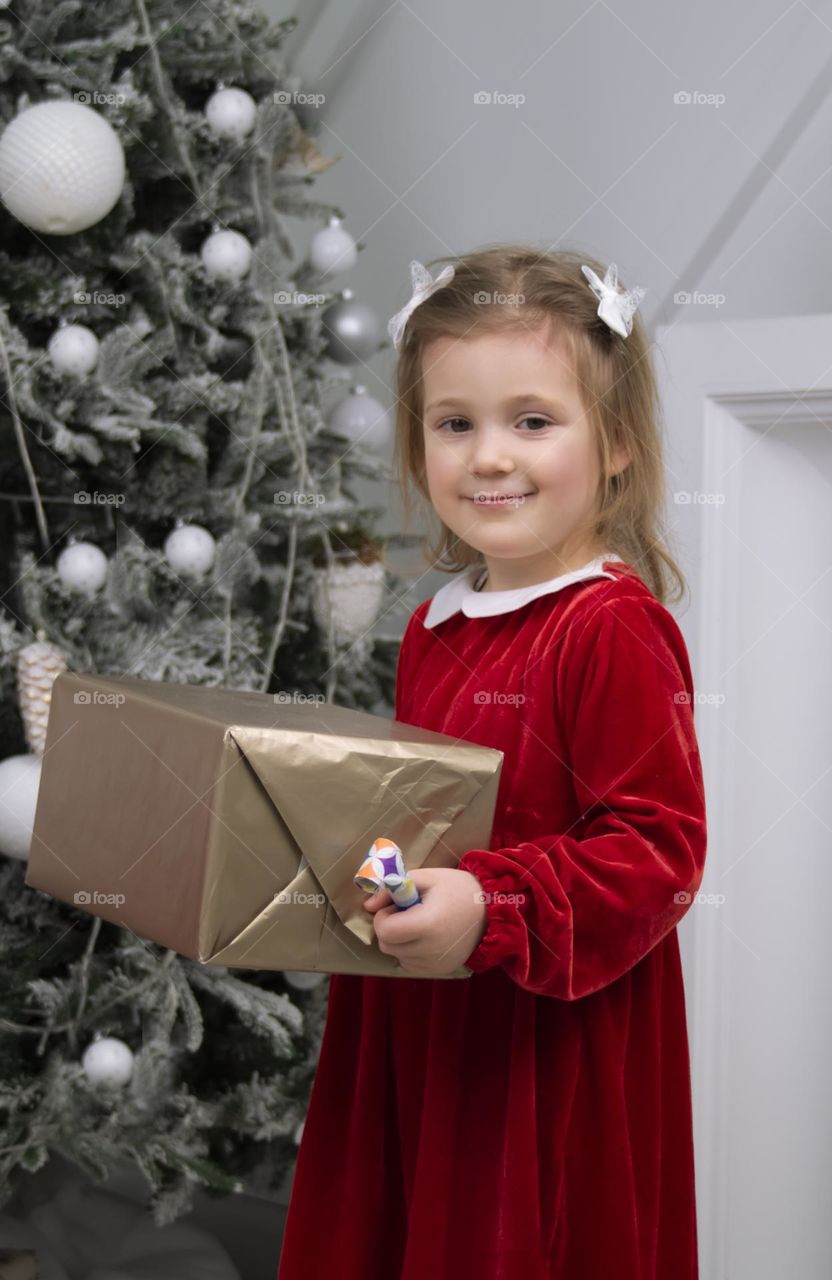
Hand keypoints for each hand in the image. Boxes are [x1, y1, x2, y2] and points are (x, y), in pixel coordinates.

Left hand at [363, 866, 487, 976]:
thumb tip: (367, 906)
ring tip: (419, 924)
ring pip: (396, 956)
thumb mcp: (426, 877)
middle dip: (389, 927)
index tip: (397, 906)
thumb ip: (393, 888)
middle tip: (407, 913)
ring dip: (399, 940)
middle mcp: (431, 950)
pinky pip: (409, 964)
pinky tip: (426, 937)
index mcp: (427, 924)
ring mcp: (435, 964)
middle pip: (387, 945)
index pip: (384, 931)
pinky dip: (410, 951)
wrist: (491, 910)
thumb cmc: (457, 889)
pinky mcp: (439, 971)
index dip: (384, 916)